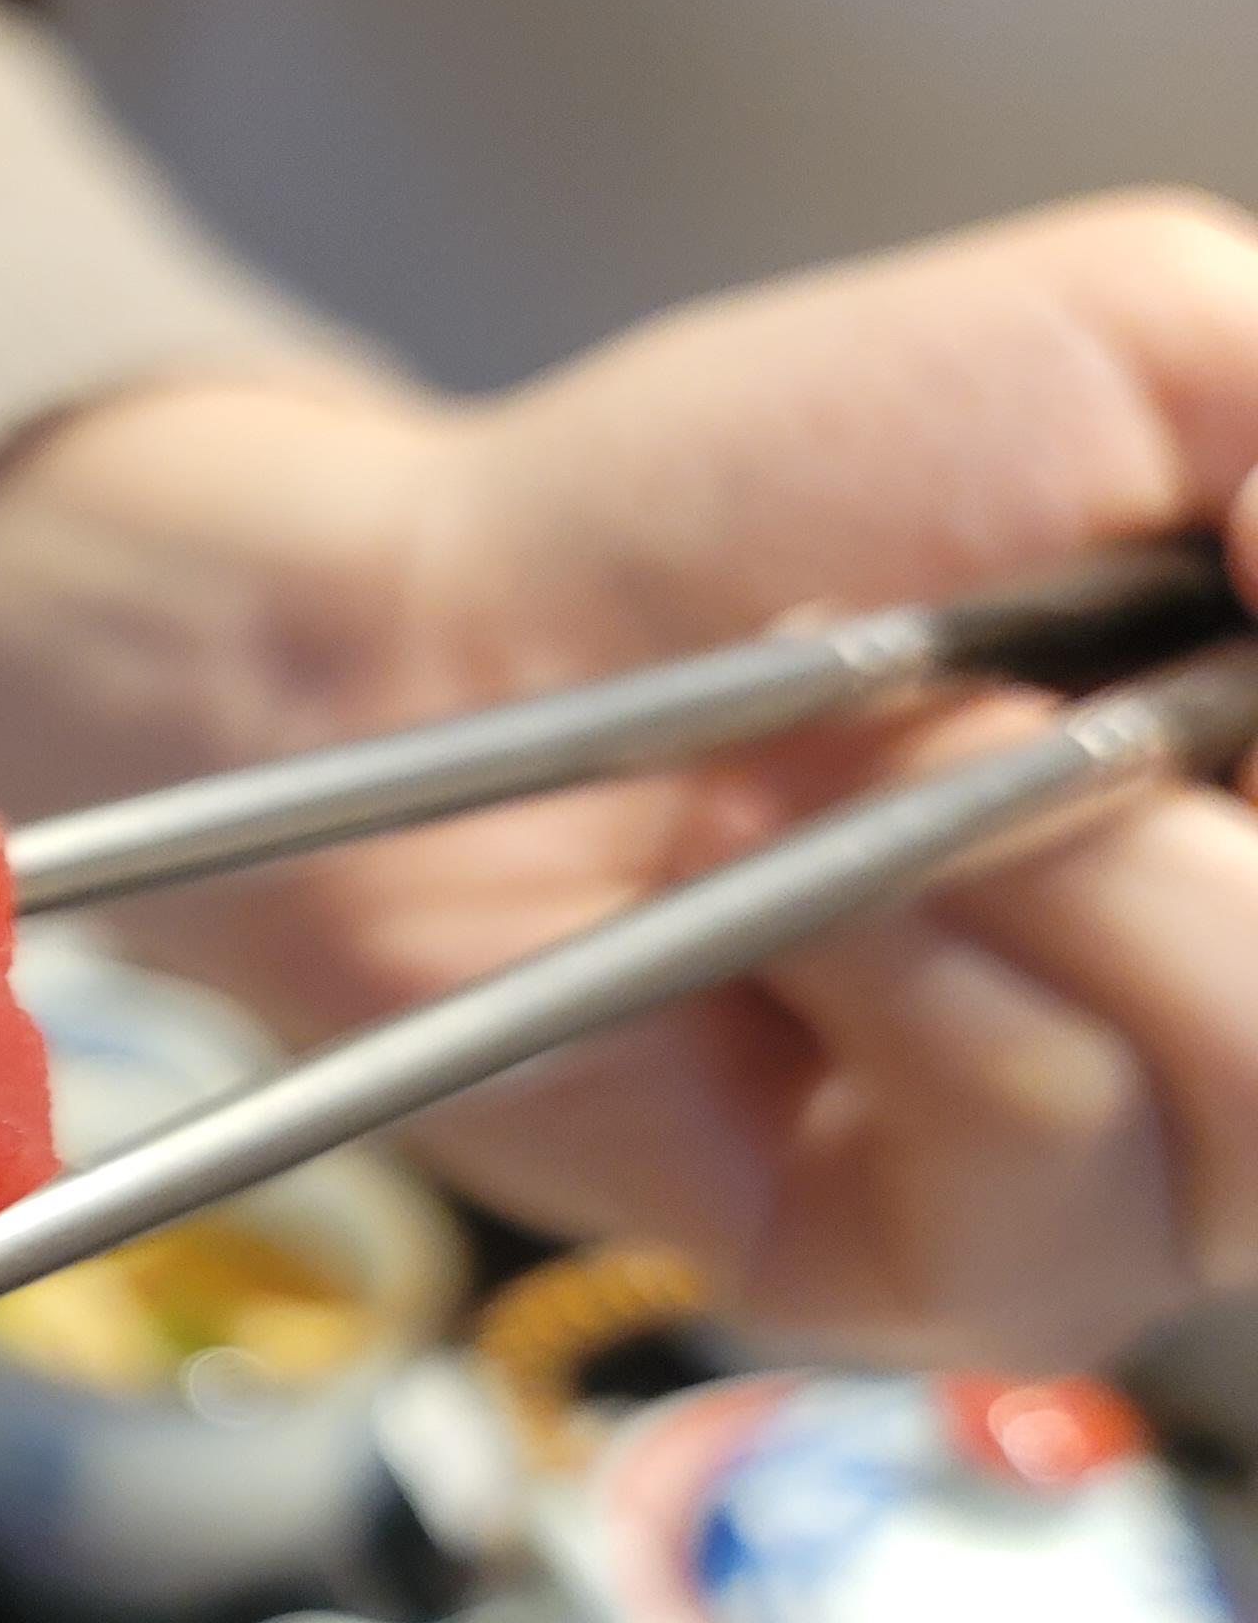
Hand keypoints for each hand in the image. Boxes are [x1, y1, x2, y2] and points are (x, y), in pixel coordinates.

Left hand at [0, 191, 1257, 1368]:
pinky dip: (936, 1007)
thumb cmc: (752, 492)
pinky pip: (1081, 1190)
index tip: (1251, 653)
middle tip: (1036, 700)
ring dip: (1087, 886)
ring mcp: (1160, 1156)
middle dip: (1230, 809)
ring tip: (895, 785)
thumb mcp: (1151, 341)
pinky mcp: (963, 1281)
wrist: (445, 644)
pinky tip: (810, 933)